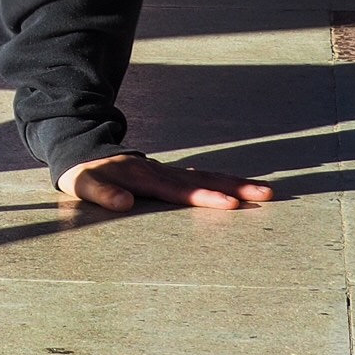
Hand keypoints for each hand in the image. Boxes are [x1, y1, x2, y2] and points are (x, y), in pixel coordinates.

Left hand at [58, 152, 275, 211]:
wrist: (85, 150)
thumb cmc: (86, 173)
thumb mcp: (85, 183)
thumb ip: (102, 193)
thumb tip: (124, 203)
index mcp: (145, 177)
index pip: (180, 191)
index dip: (205, 198)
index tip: (231, 204)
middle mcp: (163, 172)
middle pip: (204, 180)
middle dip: (236, 187)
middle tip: (267, 194)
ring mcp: (169, 172)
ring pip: (209, 176)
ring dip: (237, 183)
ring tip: (269, 191)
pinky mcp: (172, 175)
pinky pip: (203, 177)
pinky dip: (224, 181)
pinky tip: (243, 187)